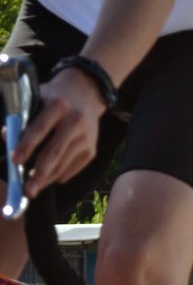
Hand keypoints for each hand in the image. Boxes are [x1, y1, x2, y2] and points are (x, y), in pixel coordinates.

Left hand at [16, 68, 105, 198]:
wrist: (85, 95)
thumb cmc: (52, 99)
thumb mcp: (36, 99)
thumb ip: (21, 117)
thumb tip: (6, 137)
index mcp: (57, 106)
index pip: (40, 128)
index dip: (26, 145)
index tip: (14, 161)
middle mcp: (75, 121)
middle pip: (55, 151)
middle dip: (39, 173)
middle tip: (27, 190)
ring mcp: (86, 137)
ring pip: (64, 163)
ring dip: (47, 178)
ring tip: (33, 189)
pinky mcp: (92, 149)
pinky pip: (74, 168)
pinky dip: (60, 175)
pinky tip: (49, 178)